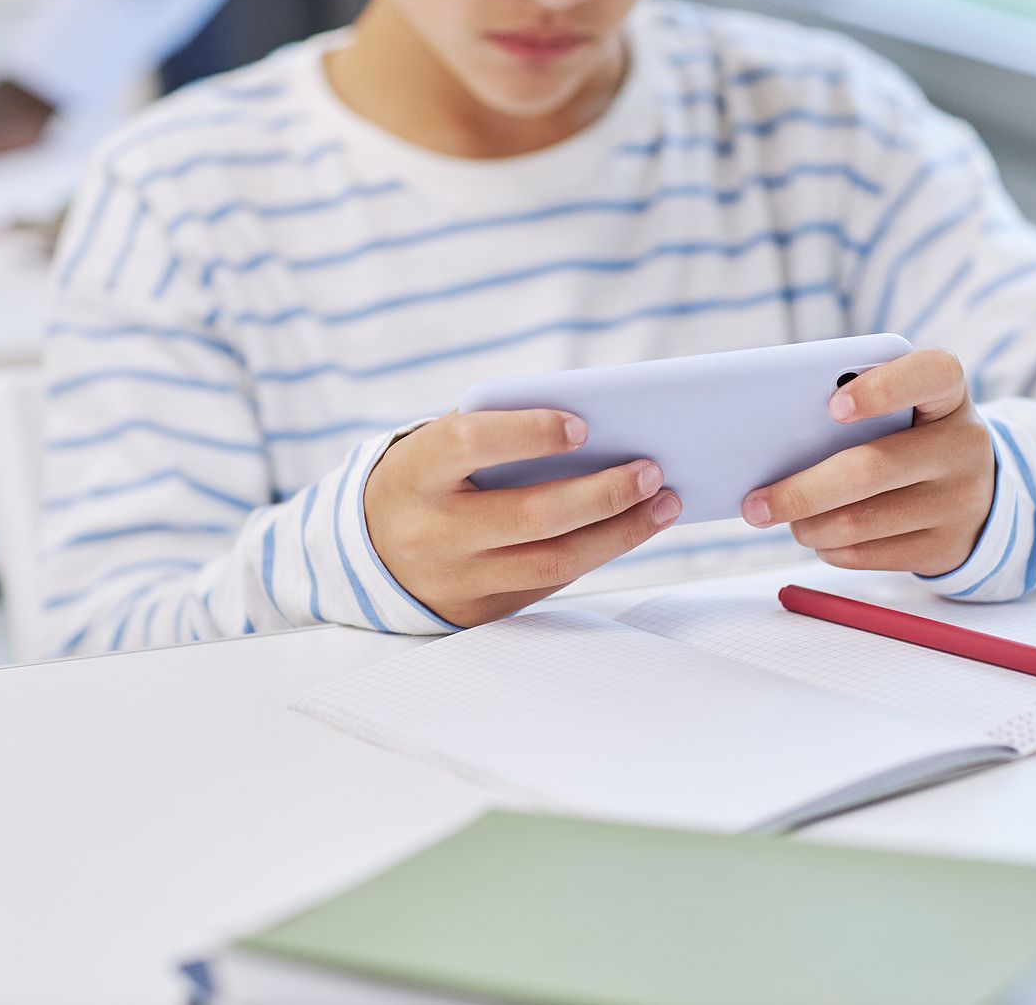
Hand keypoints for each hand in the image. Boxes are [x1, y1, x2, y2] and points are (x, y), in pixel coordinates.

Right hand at [365, 409, 681, 626]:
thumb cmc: (430, 477)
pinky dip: (596, 553)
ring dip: (619, 533)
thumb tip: (600, 433)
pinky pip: (551, 584)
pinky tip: (631, 528)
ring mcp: (458, 579)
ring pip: (552, 563)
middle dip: (602, 494)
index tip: (582, 424)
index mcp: (418, 472)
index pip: (470, 444)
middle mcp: (434, 531)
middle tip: (651, 471)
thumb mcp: (441, 446)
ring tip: (664, 504)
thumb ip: (500, 433)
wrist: (370, 549)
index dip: (528, 433)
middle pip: (531, 516)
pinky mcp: (482, 611)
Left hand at [741, 349, 994, 576]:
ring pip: (860, 522)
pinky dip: (830, 549)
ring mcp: (959, 501)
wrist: (972, 494)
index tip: (833, 405)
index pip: (932, 374)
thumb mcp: (901, 410)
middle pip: (871, 469)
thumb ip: (852, 407)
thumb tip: (774, 442)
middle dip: (801, 491)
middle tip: (755, 504)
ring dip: (808, 525)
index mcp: (949, 393)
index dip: (883, 388)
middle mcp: (963, 445)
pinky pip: (868, 555)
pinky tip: (821, 537)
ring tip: (787, 519)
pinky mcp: (945, 547)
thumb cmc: (909, 436)